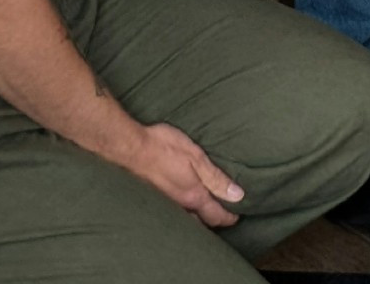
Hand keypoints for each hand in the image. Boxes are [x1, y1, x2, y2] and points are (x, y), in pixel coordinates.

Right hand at [125, 121, 244, 227]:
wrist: (132, 149)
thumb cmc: (165, 147)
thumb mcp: (196, 157)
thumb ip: (216, 178)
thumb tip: (237, 195)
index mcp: (193, 196)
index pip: (216, 215)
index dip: (229, 217)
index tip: (237, 215)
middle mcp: (180, 206)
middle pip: (201, 223)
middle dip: (213, 221)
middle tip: (223, 215)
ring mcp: (166, 205)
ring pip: (186, 220)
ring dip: (197, 219)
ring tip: (205, 213)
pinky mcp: (155, 200)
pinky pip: (173, 213)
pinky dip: (183, 214)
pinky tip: (181, 205)